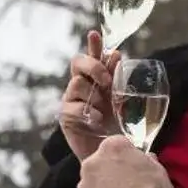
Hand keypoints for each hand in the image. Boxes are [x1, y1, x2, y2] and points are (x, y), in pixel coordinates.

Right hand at [57, 30, 121, 161]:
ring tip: (104, 111)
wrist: (109, 154)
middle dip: (93, 67)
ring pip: (77, 84)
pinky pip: (72, 107)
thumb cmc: (117, 126)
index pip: (93, 56)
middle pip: (78, 62)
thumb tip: (117, 55)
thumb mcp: (121, 100)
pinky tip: (97, 121)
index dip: (93, 44)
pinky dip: (87, 113)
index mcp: (97, 79)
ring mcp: (72, 100)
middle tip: (106, 81)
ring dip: (93, 96)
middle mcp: (82, 85)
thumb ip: (117, 79)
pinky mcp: (66, 116)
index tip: (95, 34)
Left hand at [76, 135, 174, 187]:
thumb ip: (146, 160)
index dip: (125, 154)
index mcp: (112, 146)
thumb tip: (146, 159)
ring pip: (93, 179)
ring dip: (102, 185)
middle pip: (101, 161)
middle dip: (110, 169)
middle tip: (125, 181)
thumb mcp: (157, 168)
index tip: (132, 163)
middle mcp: (93, 160)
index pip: (117, 144)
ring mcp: (86, 181)